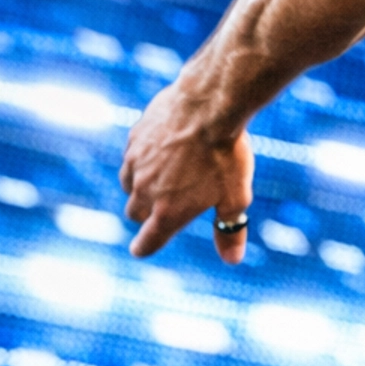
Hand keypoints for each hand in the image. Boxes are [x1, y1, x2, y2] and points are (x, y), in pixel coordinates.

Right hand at [120, 85, 254, 264]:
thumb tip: (232, 260)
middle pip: (134, 214)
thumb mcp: (236, 198)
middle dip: (146, 215)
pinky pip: (130, 158)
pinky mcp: (133, 139)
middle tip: (164, 207)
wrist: (209, 106)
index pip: (147, 241)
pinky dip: (140, 162)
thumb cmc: (227, 155)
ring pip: (128, 185)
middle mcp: (145, 191)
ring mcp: (135, 163)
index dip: (143, 248)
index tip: (141, 249)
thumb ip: (230, 231)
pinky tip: (160, 153)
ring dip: (140, 188)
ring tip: (163, 179)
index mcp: (168, 212)